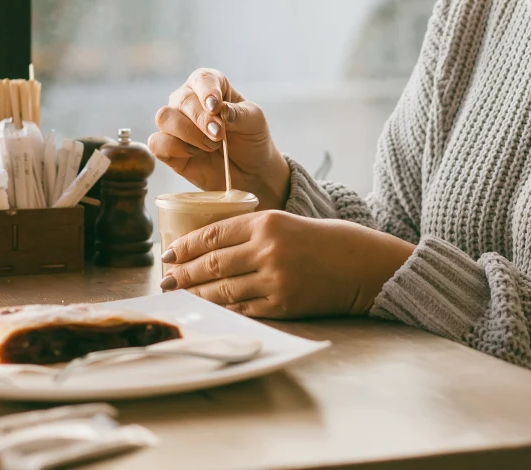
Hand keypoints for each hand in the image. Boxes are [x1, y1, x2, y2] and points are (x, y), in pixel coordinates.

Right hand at [148, 68, 289, 209]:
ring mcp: (175, 124)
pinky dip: (175, 148)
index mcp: (211, 87)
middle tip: (219, 135)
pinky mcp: (167, 148)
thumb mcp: (254, 123)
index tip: (216, 107)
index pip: (202, 78)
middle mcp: (188, 101)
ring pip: (164, 117)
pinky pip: (156, 142)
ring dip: (188, 133)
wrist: (249, 172)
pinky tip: (194, 154)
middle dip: (201, 119)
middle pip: (181, 99)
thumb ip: (239, 114)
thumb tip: (222, 109)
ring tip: (211, 146)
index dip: (206, 90)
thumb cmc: (251, 139)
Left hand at [159, 210, 414, 318]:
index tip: (168, 254)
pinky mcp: (283, 304)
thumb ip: (253, 233)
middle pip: (212, 264)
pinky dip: (223, 309)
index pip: (213, 234)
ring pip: (222, 290)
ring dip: (197, 294)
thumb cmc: (327, 241)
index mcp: (267, 222)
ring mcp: (275, 279)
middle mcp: (268, 249)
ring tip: (181, 295)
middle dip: (183, 273)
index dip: (186, 246)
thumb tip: (210, 248)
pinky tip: (209, 308)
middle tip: (166, 280)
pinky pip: (242, 308)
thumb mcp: (288, 223)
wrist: (365, 265)